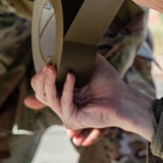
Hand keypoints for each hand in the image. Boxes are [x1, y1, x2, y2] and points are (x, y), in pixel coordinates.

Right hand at [27, 57, 155, 142]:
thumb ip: (77, 55)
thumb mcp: (90, 63)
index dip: (40, 77)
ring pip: (48, 97)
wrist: (122, 98)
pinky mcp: (72, 119)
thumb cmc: (109, 82)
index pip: (41, 87)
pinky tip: (71, 76)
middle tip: (48, 66)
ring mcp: (66, 113)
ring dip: (49, 81)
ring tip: (52, 67)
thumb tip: (67, 43)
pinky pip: (63, 102)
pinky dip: (66, 88)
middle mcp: (63, 104)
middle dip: (41, 79)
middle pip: (40, 93)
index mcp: (64, 93)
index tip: (48, 64)